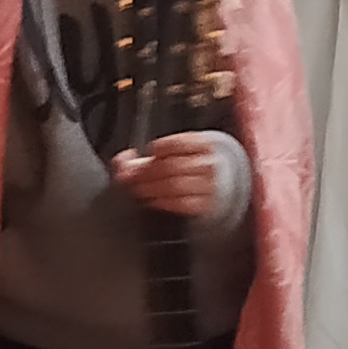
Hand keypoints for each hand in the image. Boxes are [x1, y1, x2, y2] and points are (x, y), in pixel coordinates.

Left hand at [110, 132, 234, 218]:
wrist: (224, 185)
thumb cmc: (195, 164)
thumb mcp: (182, 150)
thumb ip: (152, 152)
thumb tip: (123, 159)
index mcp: (204, 144)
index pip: (176, 144)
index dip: (156, 150)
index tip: (147, 155)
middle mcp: (209, 164)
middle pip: (171, 166)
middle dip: (145, 172)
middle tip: (131, 177)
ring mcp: (210, 185)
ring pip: (174, 185)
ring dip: (151, 188)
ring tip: (138, 189)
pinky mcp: (207, 205)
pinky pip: (182, 204)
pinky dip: (163, 202)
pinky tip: (153, 200)